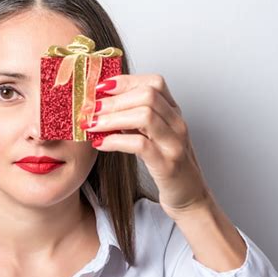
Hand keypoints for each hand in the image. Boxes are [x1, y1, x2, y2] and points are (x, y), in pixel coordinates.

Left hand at [80, 74, 214, 218]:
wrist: (188, 195)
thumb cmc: (165, 163)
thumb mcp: (152, 134)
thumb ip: (133, 118)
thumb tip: (101, 105)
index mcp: (173, 112)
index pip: (153, 83)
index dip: (125, 81)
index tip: (100, 87)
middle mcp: (177, 123)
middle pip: (146, 96)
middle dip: (113, 100)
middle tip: (89, 109)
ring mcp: (174, 143)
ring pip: (144, 116)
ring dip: (111, 118)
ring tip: (91, 125)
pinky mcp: (167, 164)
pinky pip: (140, 145)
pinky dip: (115, 141)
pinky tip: (100, 144)